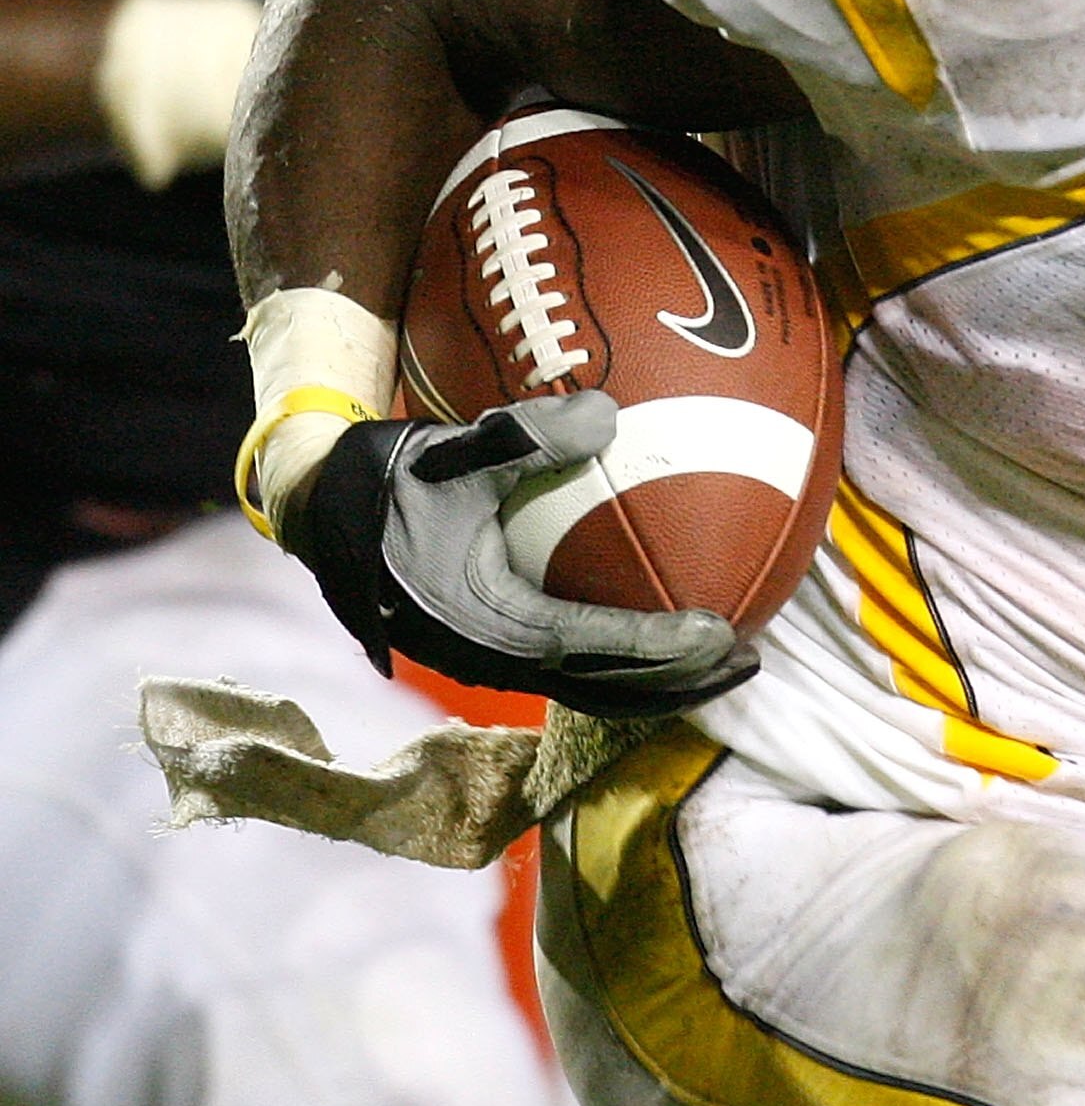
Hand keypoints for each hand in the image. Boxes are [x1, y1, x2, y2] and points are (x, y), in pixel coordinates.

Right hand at [292, 390, 758, 717]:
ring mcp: (488, 663)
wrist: (314, 509)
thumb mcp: (452, 451)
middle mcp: (489, 658)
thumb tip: (609, 414)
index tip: (722, 631)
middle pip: (603, 689)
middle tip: (749, 661)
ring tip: (727, 664)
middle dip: (679, 683)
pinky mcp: (489, 651)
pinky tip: (667, 642)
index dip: (660, 644)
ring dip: (659, 684)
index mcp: (483, 622)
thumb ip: (527, 436)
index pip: (592, 643)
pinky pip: (572, 673)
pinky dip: (623, 666)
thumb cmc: (384, 477)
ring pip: (590, 691)